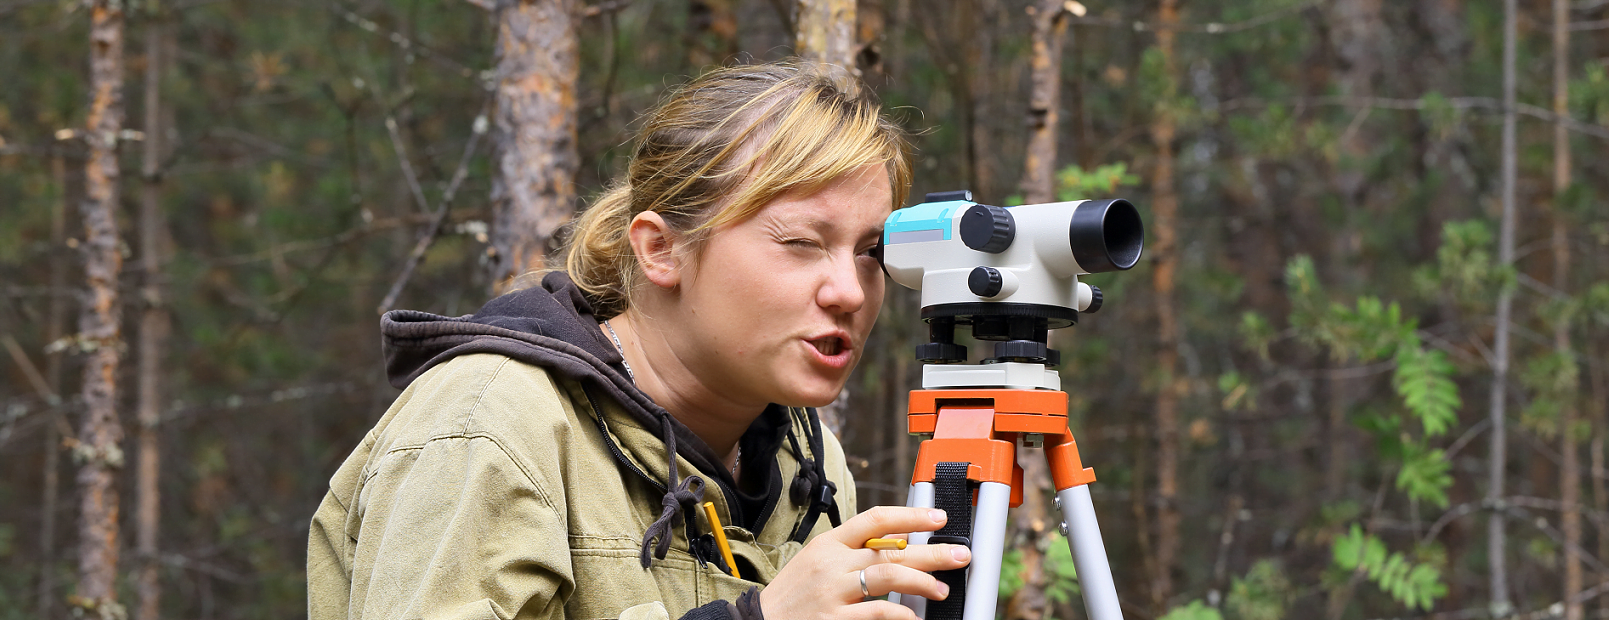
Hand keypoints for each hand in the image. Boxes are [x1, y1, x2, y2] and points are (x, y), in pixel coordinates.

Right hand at [760, 506, 971, 619]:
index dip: (910, 516)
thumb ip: (851, 553)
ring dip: (922, 582)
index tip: (937, 518)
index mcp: (828, 543)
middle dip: (931, 552)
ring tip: (941, 589)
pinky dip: (901, 615)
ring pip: (888, 577)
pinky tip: (913, 618)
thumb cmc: (793, 595)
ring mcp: (834, 592)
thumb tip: (898, 547)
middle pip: (891, 550)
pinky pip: (878, 614)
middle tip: (959, 554)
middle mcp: (832, 564)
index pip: (874, 519)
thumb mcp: (816, 561)